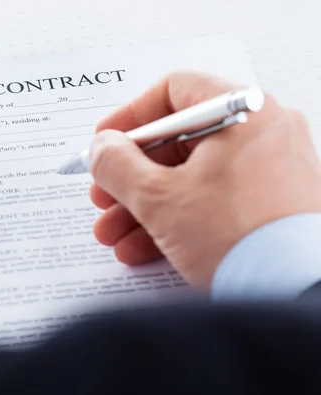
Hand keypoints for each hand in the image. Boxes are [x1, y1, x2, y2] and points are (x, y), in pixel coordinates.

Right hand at [90, 72, 320, 289]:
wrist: (300, 295)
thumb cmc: (240, 239)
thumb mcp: (159, 199)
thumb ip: (117, 166)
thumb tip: (102, 149)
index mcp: (242, 112)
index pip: (174, 91)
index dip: (129, 117)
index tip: (105, 142)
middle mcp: (262, 134)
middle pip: (178, 142)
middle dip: (129, 177)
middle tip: (104, 197)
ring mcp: (270, 171)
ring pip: (190, 177)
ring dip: (144, 206)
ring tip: (115, 234)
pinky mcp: (270, 206)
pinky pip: (212, 202)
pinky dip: (175, 220)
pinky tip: (142, 247)